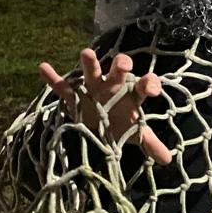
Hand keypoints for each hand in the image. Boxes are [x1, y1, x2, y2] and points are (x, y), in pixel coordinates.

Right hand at [39, 49, 172, 163]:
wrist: (100, 125)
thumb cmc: (122, 124)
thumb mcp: (136, 133)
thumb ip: (151, 143)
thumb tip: (167, 159)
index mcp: (132, 94)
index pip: (144, 85)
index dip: (149, 84)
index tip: (152, 89)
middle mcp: (114, 86)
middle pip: (119, 71)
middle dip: (121, 66)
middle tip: (123, 64)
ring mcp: (93, 88)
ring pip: (92, 72)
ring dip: (90, 63)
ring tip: (86, 53)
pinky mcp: (74, 95)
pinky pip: (63, 86)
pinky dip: (53, 78)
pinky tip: (44, 68)